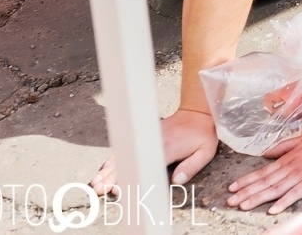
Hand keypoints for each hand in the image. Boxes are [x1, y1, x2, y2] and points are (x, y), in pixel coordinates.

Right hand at [92, 109, 218, 195]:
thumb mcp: (205, 151)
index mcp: (166, 149)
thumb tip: (177, 181)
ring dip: (108, 170)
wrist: (197, 112)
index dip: (130, 178)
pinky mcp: (143, 137)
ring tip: (96, 184)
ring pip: (123, 155)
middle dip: (112, 177)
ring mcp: (145, 139)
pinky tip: (103, 171)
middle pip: (128, 162)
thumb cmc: (202, 133)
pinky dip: (114, 160)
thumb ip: (191, 166)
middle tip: (99, 190)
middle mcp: (151, 143)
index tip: (118, 188)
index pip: (144, 166)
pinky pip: (126, 149)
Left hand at [226, 132, 301, 213]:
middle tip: (231, 201)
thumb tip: (267, 153)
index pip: (263, 171)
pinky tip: (273, 209)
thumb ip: (283, 147)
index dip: (247, 180)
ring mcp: (300, 175)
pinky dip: (283, 202)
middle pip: (265, 182)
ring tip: (244, 205)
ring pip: (275, 189)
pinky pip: (295, 194)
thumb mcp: (301, 140)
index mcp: (287, 159)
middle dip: (246, 192)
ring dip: (258, 198)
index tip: (233, 187)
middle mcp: (290, 168)